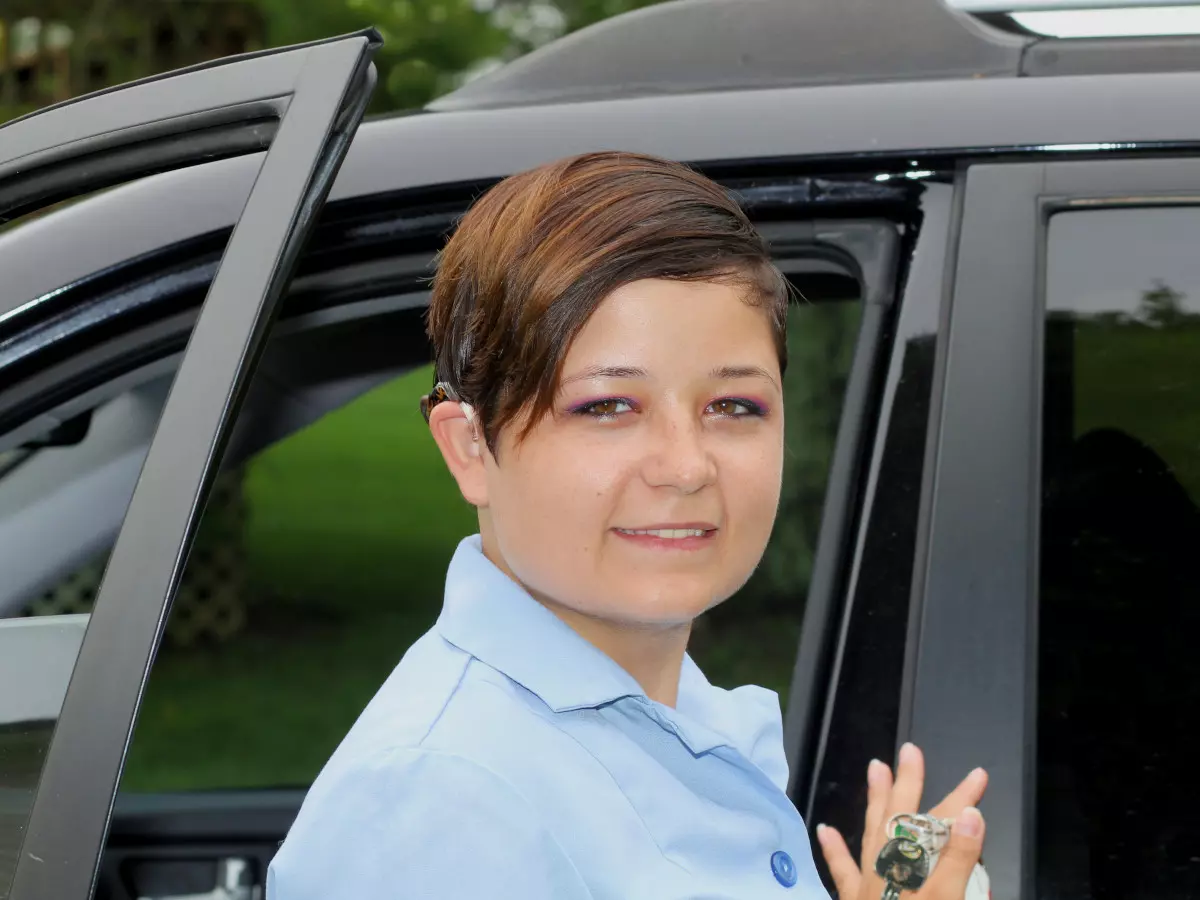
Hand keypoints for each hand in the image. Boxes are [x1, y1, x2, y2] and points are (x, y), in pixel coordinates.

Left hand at [816, 743, 987, 899]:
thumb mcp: (946, 899)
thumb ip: (957, 861)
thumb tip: (970, 815)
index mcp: (912, 866)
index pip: (940, 824)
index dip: (960, 799)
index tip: (978, 776)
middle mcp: (887, 869)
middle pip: (901, 818)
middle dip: (909, 784)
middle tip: (910, 751)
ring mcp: (868, 885)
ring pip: (872, 833)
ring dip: (876, 801)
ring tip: (875, 769)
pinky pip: (842, 872)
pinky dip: (834, 850)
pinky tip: (824, 829)